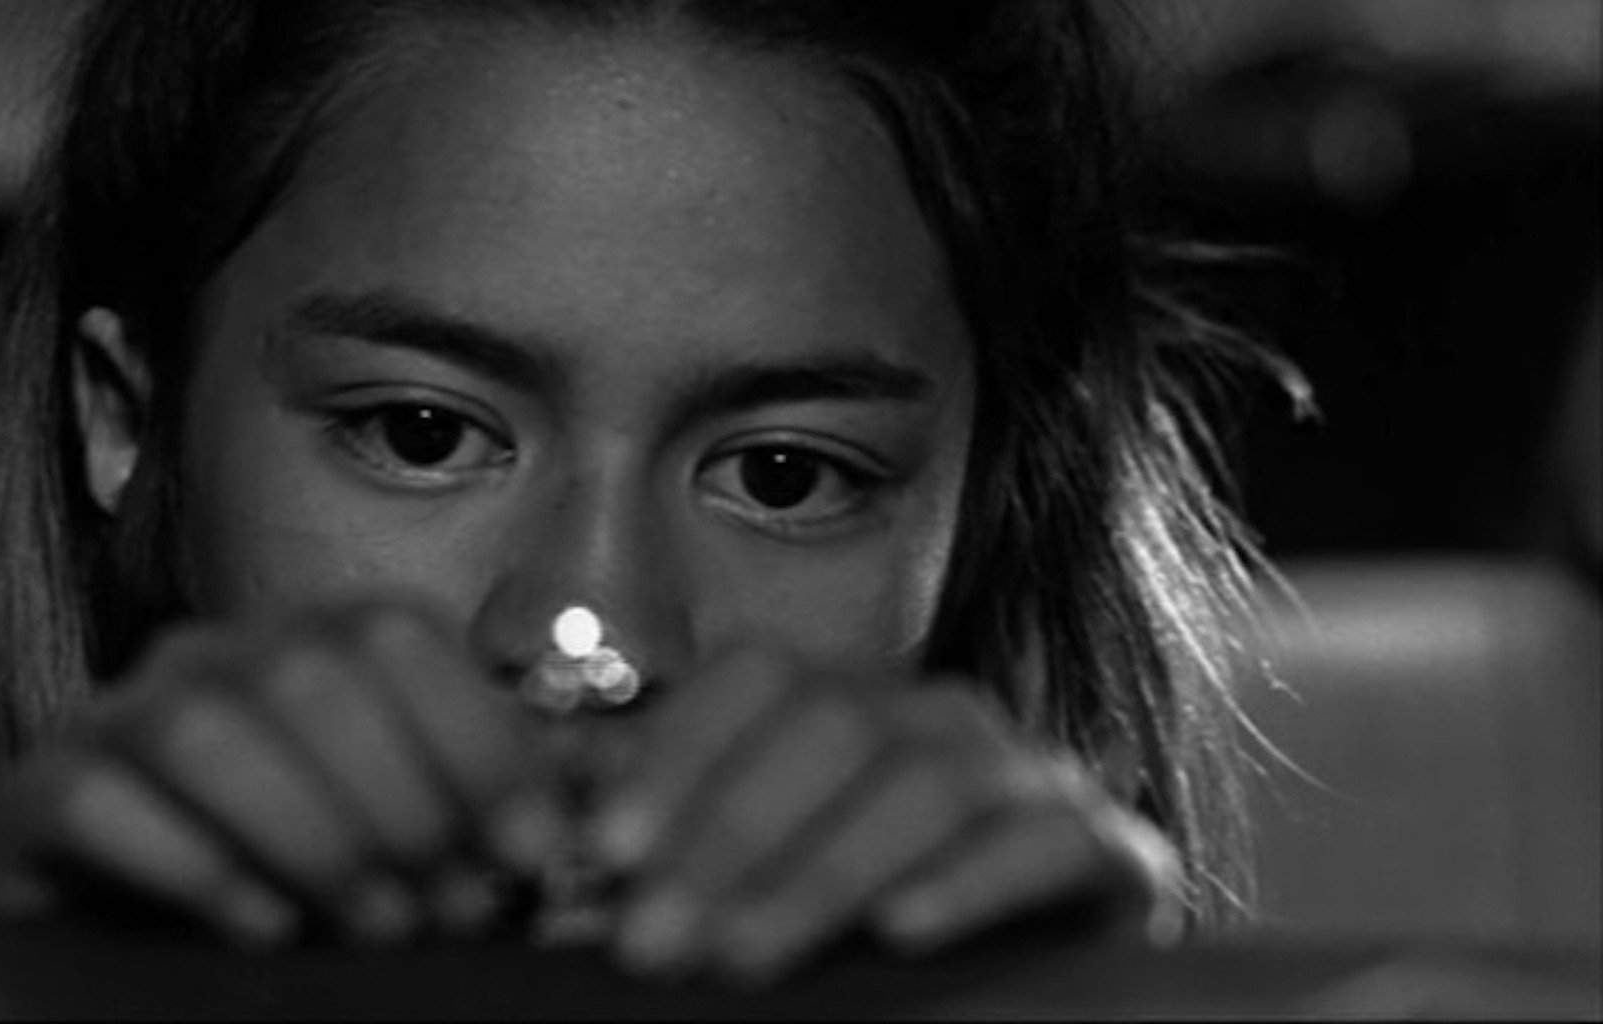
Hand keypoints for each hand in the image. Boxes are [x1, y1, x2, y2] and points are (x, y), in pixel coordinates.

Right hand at [0, 600, 544, 945]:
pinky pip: (98, 799)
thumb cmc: (301, 894)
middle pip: (310, 670)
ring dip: (311, 833)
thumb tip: (603, 779)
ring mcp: (110, 718)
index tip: (529, 854)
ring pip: (208, 726)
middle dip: (401, 798)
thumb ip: (490, 798)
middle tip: (449, 910)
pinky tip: (263, 931)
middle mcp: (205, 657)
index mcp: (304, 645)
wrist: (138, 958)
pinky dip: (194, 867)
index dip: (474, 739)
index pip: (395, 635)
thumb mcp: (409, 842)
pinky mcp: (28, 797)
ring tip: (372, 927)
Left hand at [583, 649, 1184, 982]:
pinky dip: (969, 882)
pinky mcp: (1107, 851)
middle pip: (831, 725)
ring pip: (923, 783)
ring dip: (819, 872)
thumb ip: (666, 838)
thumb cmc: (861, 923)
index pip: (755, 680)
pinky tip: (900, 932)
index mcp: (848, 699)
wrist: (1027, 979)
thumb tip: (551, 837)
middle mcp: (937, 714)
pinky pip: (1043, 844)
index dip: (676, 757)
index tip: (603, 853)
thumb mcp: (754, 874)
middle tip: (649, 938)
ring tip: (740, 956)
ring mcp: (1028, 774)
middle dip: (727, 835)